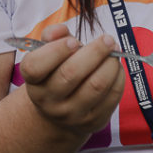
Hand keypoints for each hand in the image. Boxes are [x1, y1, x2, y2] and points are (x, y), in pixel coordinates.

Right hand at [19, 25, 124, 141]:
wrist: (60, 113)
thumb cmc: (56, 73)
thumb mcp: (48, 55)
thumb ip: (52, 36)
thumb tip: (61, 30)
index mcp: (34, 81)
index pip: (35, 66)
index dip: (55, 50)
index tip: (73, 41)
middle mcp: (49, 101)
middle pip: (71, 73)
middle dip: (94, 51)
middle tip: (107, 39)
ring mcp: (71, 115)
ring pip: (96, 85)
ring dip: (110, 63)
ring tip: (114, 51)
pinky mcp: (93, 121)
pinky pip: (112, 96)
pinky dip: (118, 76)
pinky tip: (116, 67)